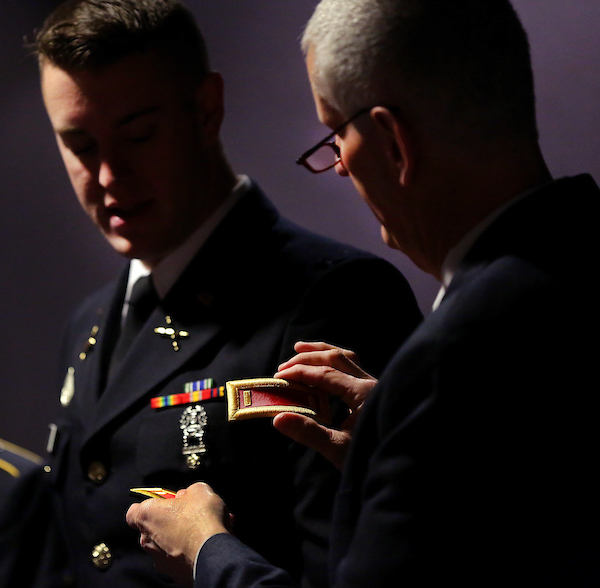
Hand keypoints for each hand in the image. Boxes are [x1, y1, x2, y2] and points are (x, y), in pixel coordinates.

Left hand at [126, 482, 231, 586]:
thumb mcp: (199, 489)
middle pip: (151, 528)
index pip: (134, 512)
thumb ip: (187, 492)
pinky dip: (186, 552)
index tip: (165, 503)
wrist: (213, 552)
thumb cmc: (200, 519)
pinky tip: (202, 545)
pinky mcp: (172, 573)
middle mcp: (147, 539)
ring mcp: (158, 559)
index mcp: (147, 515)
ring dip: (177, 538)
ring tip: (199, 532)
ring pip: (164, 545)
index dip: (149, 506)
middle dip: (167, 522)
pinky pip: (176, 559)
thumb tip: (186, 497)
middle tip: (187, 515)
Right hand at [273, 341, 376, 469]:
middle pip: (336, 358)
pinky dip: (333, 362)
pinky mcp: (373, 391)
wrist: (402, 464)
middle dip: (308, 358)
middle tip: (283, 365)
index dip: (299, 372)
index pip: (325, 374)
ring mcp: (374, 385)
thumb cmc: (371, 458)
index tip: (278, 377)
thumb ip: (309, 432)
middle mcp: (371, 383)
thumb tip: (278, 418)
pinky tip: (323, 367)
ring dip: (321, 352)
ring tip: (300, 348)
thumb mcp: (338, 449)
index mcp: (364, 393)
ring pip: (346, 358)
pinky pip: (352, 367)